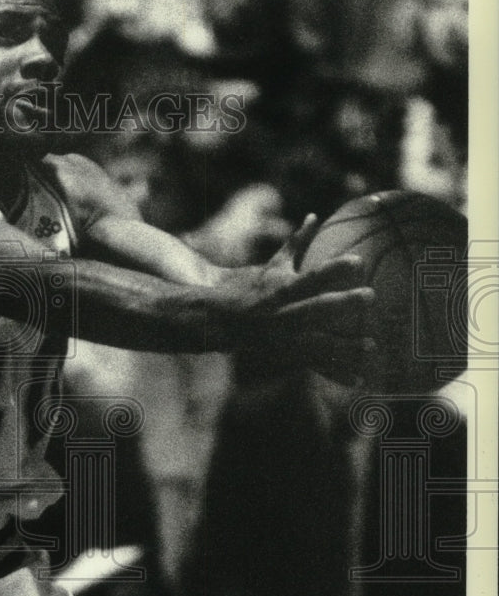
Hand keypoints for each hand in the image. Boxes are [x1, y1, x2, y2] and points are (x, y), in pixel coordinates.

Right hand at [215, 213, 375, 385]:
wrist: (224, 324)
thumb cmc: (256, 290)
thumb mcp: (273, 265)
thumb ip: (297, 242)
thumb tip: (315, 215)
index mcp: (281, 291)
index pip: (310, 277)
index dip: (333, 269)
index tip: (358, 261)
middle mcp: (282, 315)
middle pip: (314, 309)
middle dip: (341, 304)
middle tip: (370, 296)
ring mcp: (285, 338)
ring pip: (317, 343)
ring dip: (344, 346)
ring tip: (371, 346)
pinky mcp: (289, 355)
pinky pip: (316, 366)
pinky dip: (338, 373)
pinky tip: (360, 380)